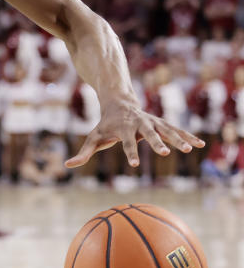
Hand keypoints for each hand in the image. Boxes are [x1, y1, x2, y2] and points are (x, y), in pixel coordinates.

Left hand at [65, 101, 204, 168]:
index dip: (129, 153)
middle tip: (164, 153)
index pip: (126, 143)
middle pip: (149, 134)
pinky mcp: (161, 122)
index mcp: (123, 129)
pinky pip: (176, 130)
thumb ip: (83, 152)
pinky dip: (187, 136)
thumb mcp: (93, 137)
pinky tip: (200, 145)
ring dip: (178, 139)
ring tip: (191, 150)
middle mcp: (139, 124)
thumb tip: (67, 165)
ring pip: (166, 130)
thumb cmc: (105, 124)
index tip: (134, 165)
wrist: (118, 102)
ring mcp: (152, 122)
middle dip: (156, 143)